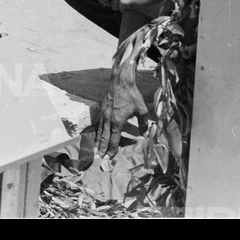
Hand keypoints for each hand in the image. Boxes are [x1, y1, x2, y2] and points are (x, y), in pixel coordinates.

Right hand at [96, 36, 149, 157]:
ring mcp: (103, 114)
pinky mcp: (101, 109)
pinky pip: (98, 124)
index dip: (112, 149)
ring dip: (97, 141)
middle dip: (102, 148)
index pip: (114, 139)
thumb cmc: (132, 95)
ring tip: (95, 150)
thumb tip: (145, 134)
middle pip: (104, 137)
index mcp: (118, 121)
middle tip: (99, 158)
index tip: (109, 158)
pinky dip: (97, 132)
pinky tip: (97, 136)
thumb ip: (142, 123)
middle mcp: (108, 119)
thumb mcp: (141, 109)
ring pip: (99, 131)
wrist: (120, 81)